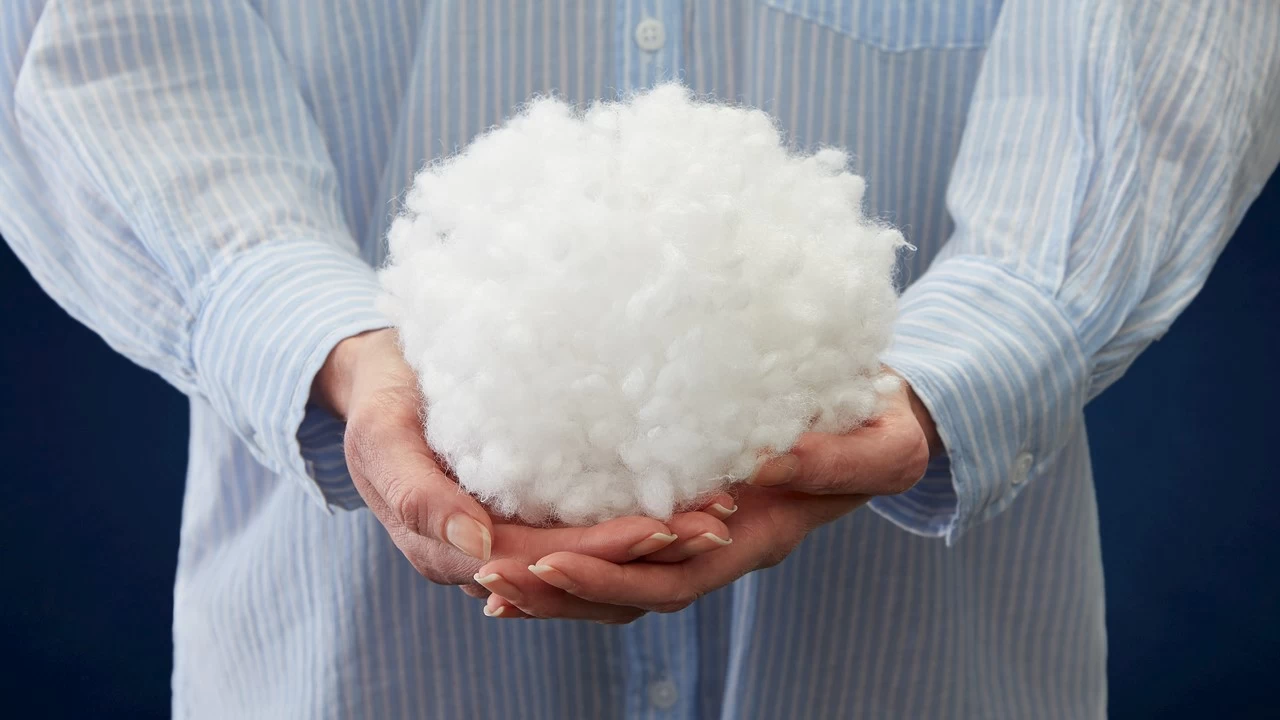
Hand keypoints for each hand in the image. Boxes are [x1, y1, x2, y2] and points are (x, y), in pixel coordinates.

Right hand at [312, 328, 737, 597]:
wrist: (378, 381)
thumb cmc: (380, 401)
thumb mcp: (381, 438)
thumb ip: (418, 495)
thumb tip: (476, 545)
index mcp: (449, 552)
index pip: (542, 562)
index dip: (605, 549)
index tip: (664, 527)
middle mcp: (486, 560)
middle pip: (580, 568)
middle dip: (649, 550)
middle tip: (715, 521)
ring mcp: (511, 541)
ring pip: (592, 563)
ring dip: (655, 546)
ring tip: (716, 516)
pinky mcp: (530, 517)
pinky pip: (588, 534)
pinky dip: (636, 524)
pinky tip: (684, 499)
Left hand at [478, 370, 937, 620]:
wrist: (887, 422)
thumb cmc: (887, 428)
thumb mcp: (884, 445)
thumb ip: (837, 461)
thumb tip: (765, 465)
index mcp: (760, 539)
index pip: (673, 578)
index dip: (611, 578)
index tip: (550, 564)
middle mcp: (725, 546)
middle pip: (629, 589)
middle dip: (560, 590)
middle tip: (486, 577)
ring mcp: (705, 529)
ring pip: (620, 572)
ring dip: (555, 579)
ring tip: (484, 576)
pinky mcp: (689, 501)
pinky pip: (625, 538)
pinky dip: (575, 545)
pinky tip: (522, 539)